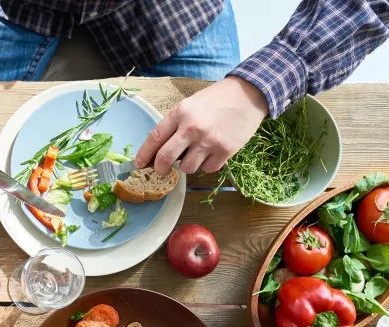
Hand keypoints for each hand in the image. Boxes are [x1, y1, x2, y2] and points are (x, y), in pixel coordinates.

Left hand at [135, 76, 267, 175]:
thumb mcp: (190, 105)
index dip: (144, 154)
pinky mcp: (226, 150)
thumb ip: (174, 125)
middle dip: (160, 168)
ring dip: (187, 165)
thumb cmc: (216, 100)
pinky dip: (207, 165)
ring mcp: (209, 141)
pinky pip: (207, 169)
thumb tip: (159, 151)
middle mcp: (192, 128)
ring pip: (187, 168)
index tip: (139, 164)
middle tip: (161, 170)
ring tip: (196, 153)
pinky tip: (212, 153)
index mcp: (180, 113)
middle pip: (165, 159)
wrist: (249, 94)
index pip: (154, 138)